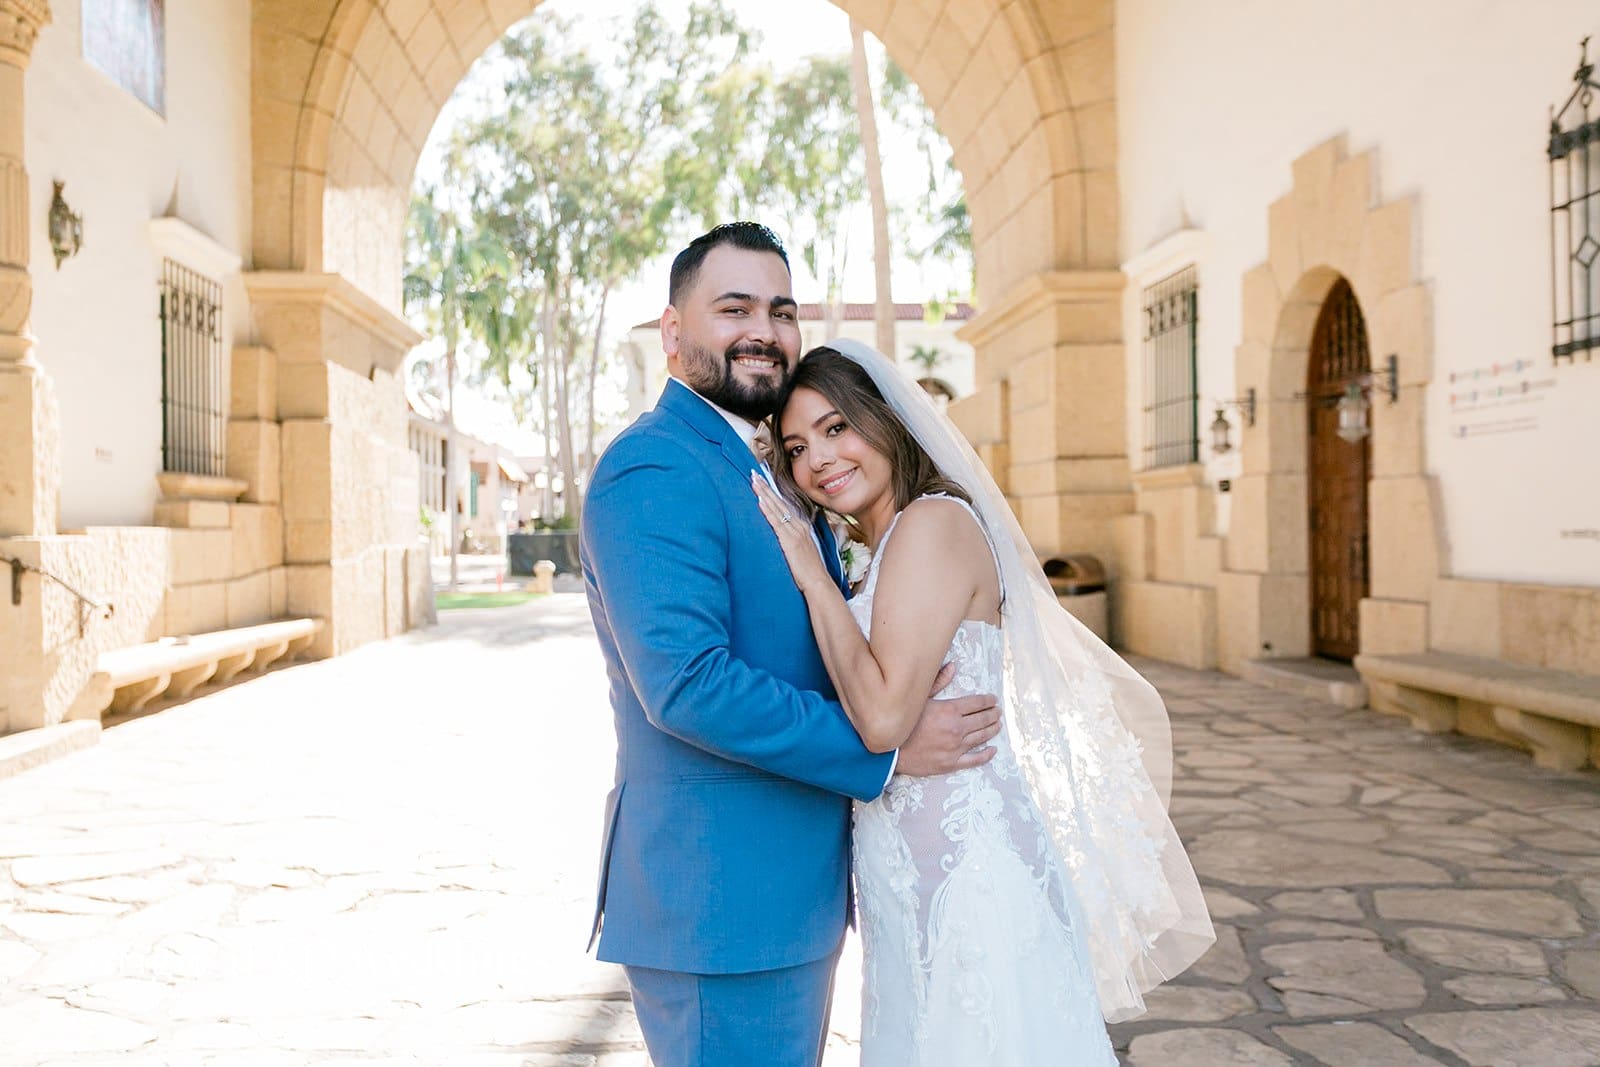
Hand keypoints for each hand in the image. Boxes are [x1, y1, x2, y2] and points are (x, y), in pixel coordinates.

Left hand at [751, 473, 830, 593]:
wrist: (818, 582)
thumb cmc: (809, 571)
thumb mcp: (801, 552)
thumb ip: (792, 542)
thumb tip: (783, 539)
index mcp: (801, 527)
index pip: (785, 505)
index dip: (773, 492)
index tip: (763, 481)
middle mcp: (799, 526)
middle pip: (780, 502)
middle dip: (766, 487)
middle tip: (754, 473)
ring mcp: (795, 532)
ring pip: (777, 508)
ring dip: (764, 493)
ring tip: (754, 481)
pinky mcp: (789, 541)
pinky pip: (776, 522)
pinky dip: (768, 510)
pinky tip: (760, 500)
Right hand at [895, 680, 1000, 777]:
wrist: (890, 751)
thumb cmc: (902, 722)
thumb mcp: (919, 698)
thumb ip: (938, 681)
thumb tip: (953, 666)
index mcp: (949, 710)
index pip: (976, 703)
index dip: (988, 701)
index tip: (993, 700)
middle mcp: (956, 728)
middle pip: (982, 719)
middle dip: (993, 714)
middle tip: (998, 712)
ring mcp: (955, 747)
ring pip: (981, 737)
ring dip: (992, 730)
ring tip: (998, 725)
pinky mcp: (951, 763)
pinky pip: (975, 760)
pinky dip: (986, 755)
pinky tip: (992, 750)